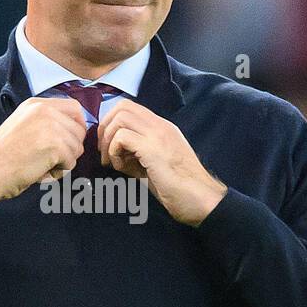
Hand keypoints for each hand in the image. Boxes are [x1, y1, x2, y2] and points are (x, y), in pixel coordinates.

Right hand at [0, 97, 87, 209]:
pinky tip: (41, 171)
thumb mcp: (23, 126)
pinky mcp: (55, 145)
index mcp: (36, 104)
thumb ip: (46, 122)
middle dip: (70, 148)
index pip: (74, 107)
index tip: (69, 141)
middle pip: (79, 130)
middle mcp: (44, 110)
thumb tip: (73, 131)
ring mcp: (50, 126)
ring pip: (77, 148)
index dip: (77, 125)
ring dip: (63, 162)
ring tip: (41, 165)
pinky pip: (71, 162)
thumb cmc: (2, 156)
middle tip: (51, 159)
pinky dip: (59, 172)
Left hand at [96, 100, 227, 225]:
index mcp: (162, 127)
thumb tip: (114, 153)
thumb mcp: (156, 164)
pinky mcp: (153, 149)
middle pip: (122, 107)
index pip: (130, 107)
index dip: (112, 123)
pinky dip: (114, 152)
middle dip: (105, 127)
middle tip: (104, 152)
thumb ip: (138, 153)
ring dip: (109, 141)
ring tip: (113, 162)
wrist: (201, 200)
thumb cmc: (180, 188)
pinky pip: (121, 137)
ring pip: (119, 119)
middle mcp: (160, 126)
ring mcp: (157, 135)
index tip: (108, 146)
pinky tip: (122, 169)